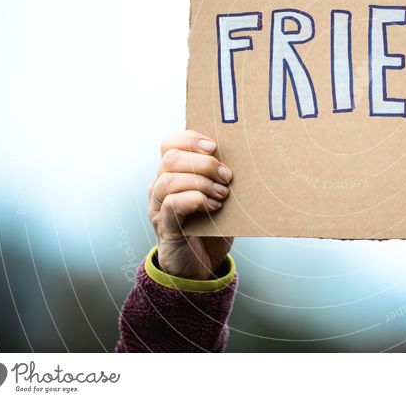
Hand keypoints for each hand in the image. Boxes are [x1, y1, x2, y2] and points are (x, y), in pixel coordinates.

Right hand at [148, 130, 232, 279]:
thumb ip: (222, 177)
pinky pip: (172, 204)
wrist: (201, 267)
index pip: (171, 143)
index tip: (215, 147)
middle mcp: (160, 187)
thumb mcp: (220, 196)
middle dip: (204, 163)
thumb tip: (247, 157)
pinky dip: (196, 200)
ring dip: (202, 183)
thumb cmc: (212, 227)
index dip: (191, 139)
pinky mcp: (164, 227)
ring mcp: (158, 207)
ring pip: (169, 180)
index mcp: (173, 174)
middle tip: (227, 176)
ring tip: (223, 194)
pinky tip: (214, 207)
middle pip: (171, 158)